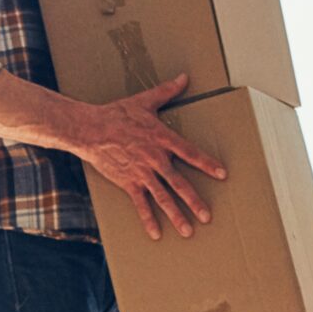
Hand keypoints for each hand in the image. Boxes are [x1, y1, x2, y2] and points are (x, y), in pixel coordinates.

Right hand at [71, 74, 227, 239]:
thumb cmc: (117, 114)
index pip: (190, 153)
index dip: (207, 164)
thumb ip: (167, 91)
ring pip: (163, 198)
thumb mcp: (144, 100)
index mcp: (162, 138)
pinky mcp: (128, 183)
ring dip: (176, 215)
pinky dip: (148, 220)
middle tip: (208, 216)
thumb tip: (184, 77)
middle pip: (179, 183)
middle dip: (195, 201)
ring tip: (189, 231)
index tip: (222, 174)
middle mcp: (155, 159)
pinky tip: (157, 234)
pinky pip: (140, 204)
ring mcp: (142, 173)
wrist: (90, 129)